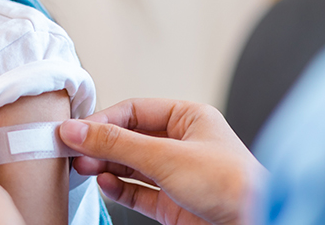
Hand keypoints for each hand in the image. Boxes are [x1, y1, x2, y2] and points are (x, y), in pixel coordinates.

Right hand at [59, 99, 265, 224]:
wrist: (254, 224)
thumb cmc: (230, 183)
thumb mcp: (166, 157)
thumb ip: (117, 144)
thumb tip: (76, 130)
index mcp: (189, 118)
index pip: (135, 110)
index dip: (103, 119)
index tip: (74, 130)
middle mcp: (183, 143)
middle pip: (130, 137)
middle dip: (100, 144)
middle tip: (70, 150)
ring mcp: (178, 175)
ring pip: (131, 165)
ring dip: (105, 166)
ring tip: (80, 166)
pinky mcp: (174, 204)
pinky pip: (138, 191)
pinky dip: (118, 188)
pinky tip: (103, 183)